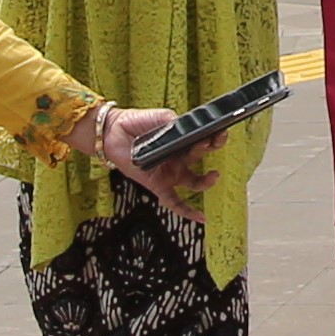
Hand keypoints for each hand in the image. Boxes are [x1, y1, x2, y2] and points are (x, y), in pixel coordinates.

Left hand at [86, 103, 210, 219]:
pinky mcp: (158, 184)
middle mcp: (178, 158)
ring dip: (206, 181)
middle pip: (200, 157)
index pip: (203, 141)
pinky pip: (175, 202)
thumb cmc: (136, 123)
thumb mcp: (160, 117)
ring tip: (213, 175)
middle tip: (211, 141)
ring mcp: (169, 173)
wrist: (113, 131)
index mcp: (180, 141)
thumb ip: (175, 122)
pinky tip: (201, 218)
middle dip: (208, 148)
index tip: (220, 133)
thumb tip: (188, 127)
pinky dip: (188, 211)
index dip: (214, 138)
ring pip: (194, 182)